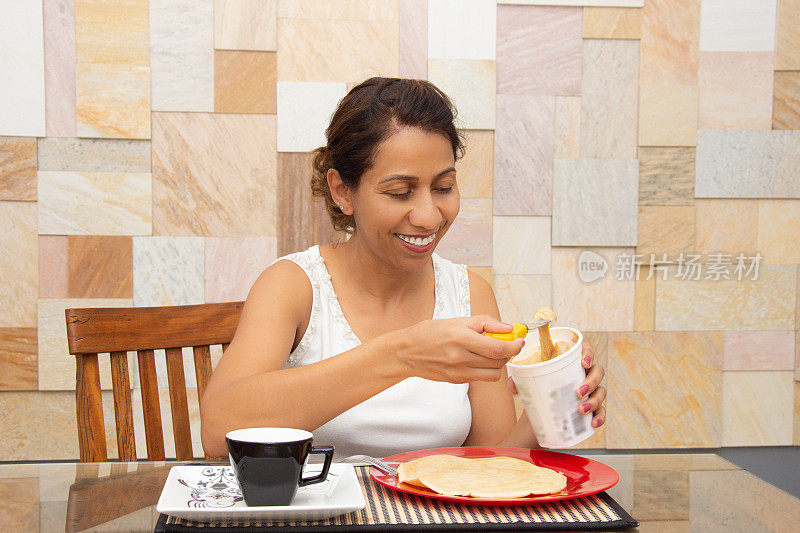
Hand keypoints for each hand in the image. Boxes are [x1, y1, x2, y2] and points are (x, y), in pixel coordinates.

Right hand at [389, 315, 524, 383]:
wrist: (406, 353)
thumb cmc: (429, 333)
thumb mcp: (456, 320)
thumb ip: (484, 323)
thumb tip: (508, 327)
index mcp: (461, 338)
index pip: (498, 348)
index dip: (514, 346)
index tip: (519, 340)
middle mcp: (461, 358)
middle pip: (499, 362)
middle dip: (507, 352)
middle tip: (503, 342)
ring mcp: (459, 373)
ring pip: (493, 374)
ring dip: (497, 363)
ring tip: (488, 352)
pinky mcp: (457, 381)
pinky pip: (481, 378)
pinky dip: (484, 369)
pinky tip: (475, 359)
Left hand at [506, 340, 605, 428]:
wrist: (539, 417)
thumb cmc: (537, 392)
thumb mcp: (527, 385)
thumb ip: (518, 383)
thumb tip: (511, 384)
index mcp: (570, 363)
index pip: (586, 351)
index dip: (589, 353)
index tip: (584, 362)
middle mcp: (583, 375)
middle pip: (598, 371)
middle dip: (591, 381)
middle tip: (579, 392)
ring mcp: (590, 392)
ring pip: (601, 391)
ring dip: (594, 400)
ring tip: (581, 409)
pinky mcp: (592, 409)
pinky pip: (602, 412)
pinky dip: (600, 417)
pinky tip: (593, 423)